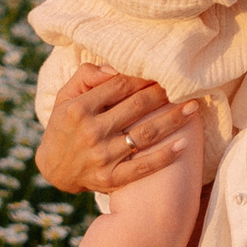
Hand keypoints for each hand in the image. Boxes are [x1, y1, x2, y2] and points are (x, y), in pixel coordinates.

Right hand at [37, 66, 196, 197]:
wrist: (53, 170)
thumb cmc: (65, 126)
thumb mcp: (65, 97)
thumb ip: (87, 76)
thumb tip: (115, 68)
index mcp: (79, 109)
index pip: (118, 86)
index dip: (143, 77)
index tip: (162, 71)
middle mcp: (91, 132)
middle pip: (136, 107)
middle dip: (163, 94)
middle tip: (184, 84)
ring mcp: (102, 157)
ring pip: (145, 134)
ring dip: (173, 120)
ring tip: (193, 107)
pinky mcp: (111, 179)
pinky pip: (143, 167)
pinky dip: (164, 156)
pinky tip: (184, 144)